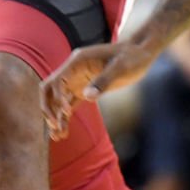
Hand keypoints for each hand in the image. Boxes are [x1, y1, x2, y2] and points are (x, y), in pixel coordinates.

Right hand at [41, 39, 160, 139]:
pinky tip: (64, 133)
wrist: (140, 53)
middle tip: (54, 126)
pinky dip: (64, 118)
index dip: (57, 96)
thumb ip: (104, 81)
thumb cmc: (132, 57)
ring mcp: (78, 81)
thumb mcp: (121, 67)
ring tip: (58, 136)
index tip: (67, 111)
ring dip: (55, 117)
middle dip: (48, 108)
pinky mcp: (85, 90)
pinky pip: (69, 105)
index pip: (57, 80)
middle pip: (50, 90)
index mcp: (78, 61)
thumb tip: (87, 96)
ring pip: (57, 100)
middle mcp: (73, 71)